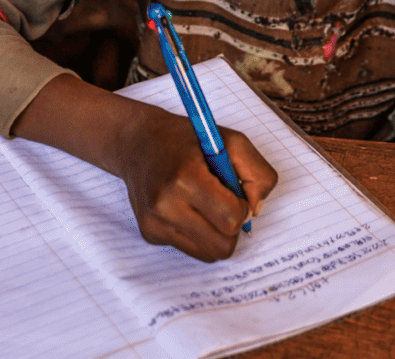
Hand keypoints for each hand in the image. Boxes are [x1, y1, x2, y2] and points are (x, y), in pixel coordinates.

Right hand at [114, 105, 277, 261]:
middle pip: (222, 246)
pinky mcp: (149, 233)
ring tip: (205, 205)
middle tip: (224, 203)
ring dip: (215, 233)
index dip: (242, 207)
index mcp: (185, 177)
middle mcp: (164, 204)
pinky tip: (186, 208)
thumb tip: (255, 211)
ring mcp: (154, 222)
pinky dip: (197, 234)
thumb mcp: (231, 141)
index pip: (231, 219)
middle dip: (231, 227)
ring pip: (208, 254)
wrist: (137, 142)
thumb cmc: (187, 140)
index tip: (234, 192)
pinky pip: (191, 249)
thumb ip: (257, 173)